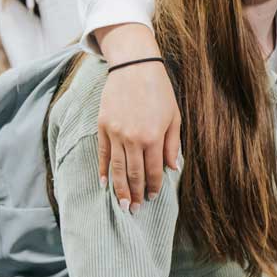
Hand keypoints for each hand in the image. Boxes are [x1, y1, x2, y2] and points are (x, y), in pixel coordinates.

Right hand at [95, 23, 180, 211]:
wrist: (134, 66)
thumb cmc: (160, 90)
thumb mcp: (174, 116)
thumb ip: (173, 144)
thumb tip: (172, 168)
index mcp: (154, 137)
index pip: (154, 170)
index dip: (154, 186)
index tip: (154, 197)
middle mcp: (133, 138)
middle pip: (133, 174)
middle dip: (136, 194)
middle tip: (136, 209)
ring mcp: (115, 133)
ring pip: (116, 168)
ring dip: (119, 189)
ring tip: (122, 204)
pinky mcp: (102, 126)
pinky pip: (102, 154)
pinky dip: (103, 170)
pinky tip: (104, 184)